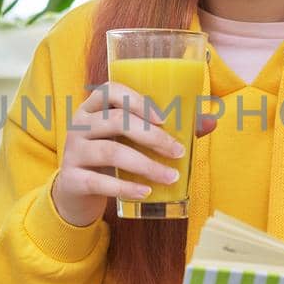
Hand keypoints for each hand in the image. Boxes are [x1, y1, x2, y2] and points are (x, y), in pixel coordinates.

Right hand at [50, 81, 217, 227]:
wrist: (75, 192)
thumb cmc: (111, 158)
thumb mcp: (131, 140)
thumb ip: (166, 129)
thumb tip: (211, 121)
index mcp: (93, 108)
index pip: (109, 91)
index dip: (136, 101)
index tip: (163, 118)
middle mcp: (78, 125)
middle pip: (115, 121)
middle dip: (152, 136)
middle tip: (178, 152)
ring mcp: (72, 152)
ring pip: (110, 152)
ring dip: (145, 165)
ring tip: (171, 177)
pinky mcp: (71, 180)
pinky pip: (99, 181)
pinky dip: (126, 187)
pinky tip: (146, 192)